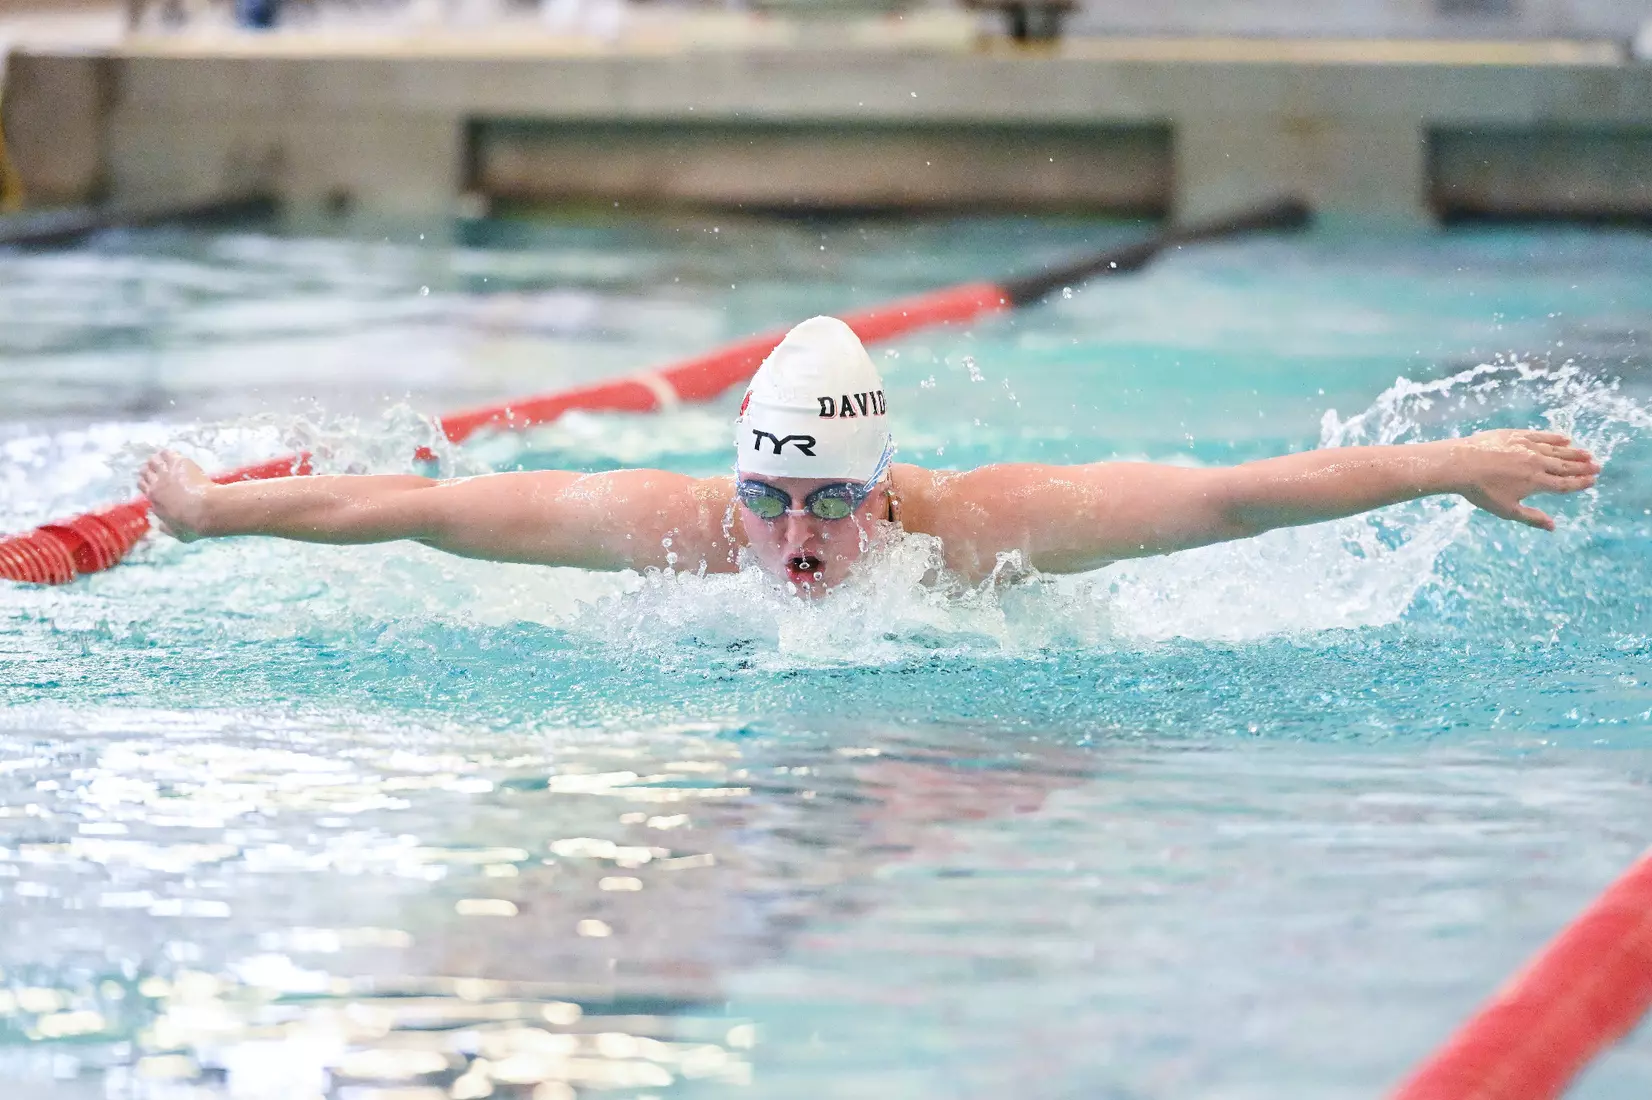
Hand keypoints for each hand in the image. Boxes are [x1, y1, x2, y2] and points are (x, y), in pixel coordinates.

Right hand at [138, 450, 216, 541]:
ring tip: (164, 460)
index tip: (152, 482)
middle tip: (157, 469)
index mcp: (154, 499)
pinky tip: (175, 455)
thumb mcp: (178, 533)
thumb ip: (167, 529)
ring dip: (157, 460)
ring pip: (153, 461)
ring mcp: (166, 473)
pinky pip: (167, 453)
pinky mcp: (178, 464)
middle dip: (149, 469)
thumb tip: (161, 526)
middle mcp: (156, 484)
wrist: (205, 511)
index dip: (147, 483)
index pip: (143, 486)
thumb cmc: (193, 525)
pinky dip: (168, 453)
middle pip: (145, 472)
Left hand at [1451, 429, 1599, 530]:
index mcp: (1536, 482)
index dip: (1580, 483)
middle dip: (1582, 467)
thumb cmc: (1480, 491)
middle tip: (1597, 466)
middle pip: (1565, 465)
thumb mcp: (1506, 510)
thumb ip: (1531, 517)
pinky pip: (1541, 436)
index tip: (1592, 481)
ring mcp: (1527, 447)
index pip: (1564, 484)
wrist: (1459, 464)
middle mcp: (1536, 463)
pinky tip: (1564, 438)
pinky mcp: (1516, 435)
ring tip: (1587, 454)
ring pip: (1556, 450)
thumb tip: (1553, 527)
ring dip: (1573, 452)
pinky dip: (1554, 438)